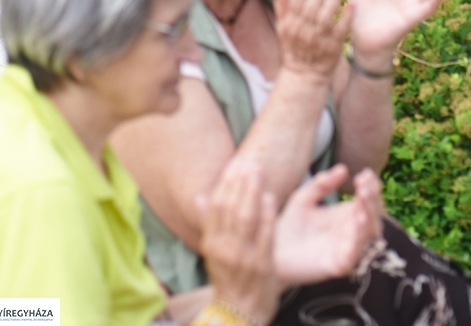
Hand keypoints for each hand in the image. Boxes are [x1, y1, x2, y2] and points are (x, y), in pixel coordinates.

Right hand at [199, 159, 278, 325]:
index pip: (216, 207)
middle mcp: (224, 249)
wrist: (239, 314)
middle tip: (250, 160)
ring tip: (259, 171)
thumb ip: (208, 223)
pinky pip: (265, 236)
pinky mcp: (262, 265)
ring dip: (252, 192)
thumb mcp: (212, 253)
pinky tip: (271, 198)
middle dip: (240, 182)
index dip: (225, 183)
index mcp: (211, 244)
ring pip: (246, 218)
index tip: (234, 163)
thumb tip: (198, 197)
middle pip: (231, 208)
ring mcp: (243, 257)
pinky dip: (268, 215)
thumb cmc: (228, 279)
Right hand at [274, 0, 350, 81]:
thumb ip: (282, 7)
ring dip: (333, 0)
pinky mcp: (333, 49)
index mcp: (290, 25)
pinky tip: (352, 4)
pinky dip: (345, 18)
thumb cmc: (294, 48)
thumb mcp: (283, 29)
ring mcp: (317, 41)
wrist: (304, 76)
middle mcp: (302, 33)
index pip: (297, 2)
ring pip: (325, 18)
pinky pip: (340, 31)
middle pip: (312, 7)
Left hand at [274, 166, 382, 286]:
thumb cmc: (289, 227)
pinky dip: (360, 236)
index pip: (368, 199)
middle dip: (373, 197)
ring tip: (363, 196)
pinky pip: (356, 252)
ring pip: (370, 232)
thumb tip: (343, 169)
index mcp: (346, 214)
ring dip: (370, 213)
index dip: (371, 185)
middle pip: (374, 214)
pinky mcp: (340, 264)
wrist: (272, 252)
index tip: (365, 173)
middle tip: (363, 184)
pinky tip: (358, 220)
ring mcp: (348, 248)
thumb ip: (321, 184)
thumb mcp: (303, 198)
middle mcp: (351, 230)